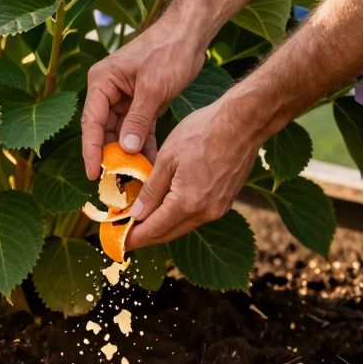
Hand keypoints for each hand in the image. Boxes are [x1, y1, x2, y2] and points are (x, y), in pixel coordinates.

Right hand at [80, 24, 204, 179]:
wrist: (190, 34)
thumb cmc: (168, 52)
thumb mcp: (153, 88)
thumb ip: (137, 120)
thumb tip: (125, 150)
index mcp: (102, 82)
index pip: (92, 122)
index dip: (91, 150)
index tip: (92, 174)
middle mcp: (108, 91)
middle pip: (104, 131)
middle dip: (111, 157)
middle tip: (115, 184)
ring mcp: (124, 98)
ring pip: (122, 133)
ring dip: (129, 154)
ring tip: (134, 179)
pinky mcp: (141, 103)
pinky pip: (139, 130)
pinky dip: (144, 145)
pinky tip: (151, 165)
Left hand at [125, 99, 262, 247]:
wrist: (244, 122)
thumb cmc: (203, 132)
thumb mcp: (167, 158)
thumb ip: (151, 190)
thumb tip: (136, 214)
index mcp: (187, 203)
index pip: (154, 230)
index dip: (133, 237)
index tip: (118, 241)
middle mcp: (205, 212)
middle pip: (169, 233)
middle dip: (145, 236)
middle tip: (124, 235)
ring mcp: (218, 208)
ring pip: (183, 226)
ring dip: (162, 226)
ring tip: (141, 222)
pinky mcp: (225, 201)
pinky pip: (196, 216)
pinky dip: (178, 216)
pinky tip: (165, 208)